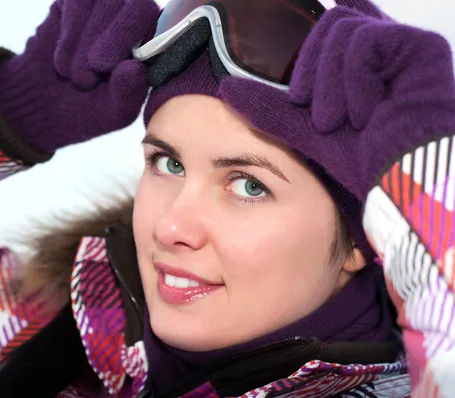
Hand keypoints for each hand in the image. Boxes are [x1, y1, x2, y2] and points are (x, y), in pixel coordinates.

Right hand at [0, 0, 160, 153]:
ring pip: (103, 2)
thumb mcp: (113, 113)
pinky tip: (64, 62)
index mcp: (152, 45)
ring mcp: (103, 9)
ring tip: (75, 76)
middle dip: (112, 39)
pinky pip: (76, 2)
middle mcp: (132, 21)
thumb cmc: (89, 111)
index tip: (106, 66)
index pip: (155, 21)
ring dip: (85, 43)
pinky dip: (68, 37)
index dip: (131, 35)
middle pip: (135, 4)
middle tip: (92, 71)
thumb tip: (134, 66)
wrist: (45, 109)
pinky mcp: (74, 4)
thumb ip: (129, 93)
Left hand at [218, 1, 454, 199]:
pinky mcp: (422, 48)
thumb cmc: (361, 159)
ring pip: (344, 30)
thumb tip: (225, 88)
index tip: (311, 66)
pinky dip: (353, 81)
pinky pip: (367, 41)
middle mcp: (385, 46)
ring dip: (330, 84)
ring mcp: (405, 45)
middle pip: (332, 22)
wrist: (398, 184)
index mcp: (361, 59)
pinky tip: (363, 114)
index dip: (319, 35)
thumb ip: (270, 107)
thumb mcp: (305, 129)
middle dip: (313, 70)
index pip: (336, 22)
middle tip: (318, 117)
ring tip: (337, 123)